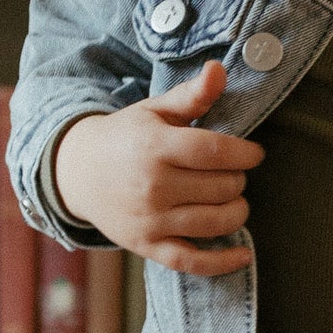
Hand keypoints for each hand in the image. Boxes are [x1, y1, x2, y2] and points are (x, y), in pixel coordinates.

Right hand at [53, 60, 265, 275]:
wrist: (78, 172)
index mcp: (155, 146)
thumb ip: (192, 95)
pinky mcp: (147, 246)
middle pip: (222, 187)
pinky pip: (192, 261)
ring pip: (216, 221)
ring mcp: (150, 220)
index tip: (254, 154)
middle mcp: (152, 185)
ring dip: (236, 209)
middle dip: (237, 179)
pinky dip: (222, 262)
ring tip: (232, 198)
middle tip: (229, 173)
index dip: (246, 154)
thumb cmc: (126, 137)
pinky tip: (244, 255)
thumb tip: (220, 69)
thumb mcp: (155, 110)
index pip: (217, 152)